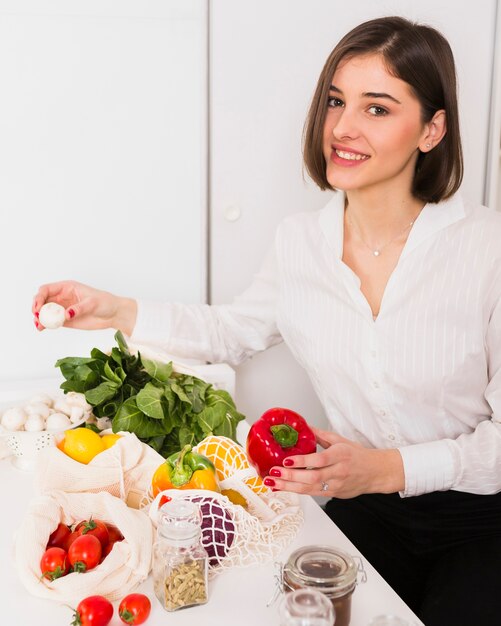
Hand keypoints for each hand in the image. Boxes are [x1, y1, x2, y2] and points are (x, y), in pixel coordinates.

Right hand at [32, 280, 136, 334]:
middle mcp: (62, 297)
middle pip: (42, 301)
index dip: (39, 297)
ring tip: (39, 325)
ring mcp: (63, 309)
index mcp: (67, 287)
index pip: (46, 289)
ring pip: (45, 312)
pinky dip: (45, 324)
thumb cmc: (105, 303)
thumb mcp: (93, 303)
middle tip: (37, 317)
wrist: (113, 314)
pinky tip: (42, 328)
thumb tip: (66, 314)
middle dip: (37, 308)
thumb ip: (78, 309)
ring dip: (39, 318)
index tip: (38, 307)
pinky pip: (52, 321)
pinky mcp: (65, 320)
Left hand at [265, 426, 404, 497]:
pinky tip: (283, 488)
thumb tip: (303, 426)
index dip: (302, 461)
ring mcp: (337, 485)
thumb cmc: (357, 455)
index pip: (320, 460)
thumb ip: (320, 435)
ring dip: (289, 487)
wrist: (375, 472)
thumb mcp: (340, 440)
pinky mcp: (334, 494)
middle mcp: (339, 471)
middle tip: (273, 473)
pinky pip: (313, 494)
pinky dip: (296, 491)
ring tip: (272, 483)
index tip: (286, 460)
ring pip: (311, 489)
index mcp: (341, 455)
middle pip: (313, 477)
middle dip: (291, 477)